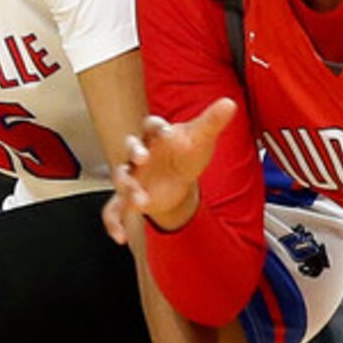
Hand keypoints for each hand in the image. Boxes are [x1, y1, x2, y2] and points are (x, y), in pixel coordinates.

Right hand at [111, 98, 236, 231]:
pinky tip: (119, 238)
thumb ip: (212, 121)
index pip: (151, 125)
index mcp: (155, 135)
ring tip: (141, 200)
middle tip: (143, 158)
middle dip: (134, 152)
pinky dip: (113, 223)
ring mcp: (132, 176)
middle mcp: (139, 153)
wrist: (179, 179)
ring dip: (128, 188)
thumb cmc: (186, 154)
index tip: (166, 132)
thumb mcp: (201, 138)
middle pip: (129, 148)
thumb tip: (230, 103)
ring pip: (121, 177)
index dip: (156, 127)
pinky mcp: (128, 197)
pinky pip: (113, 209)